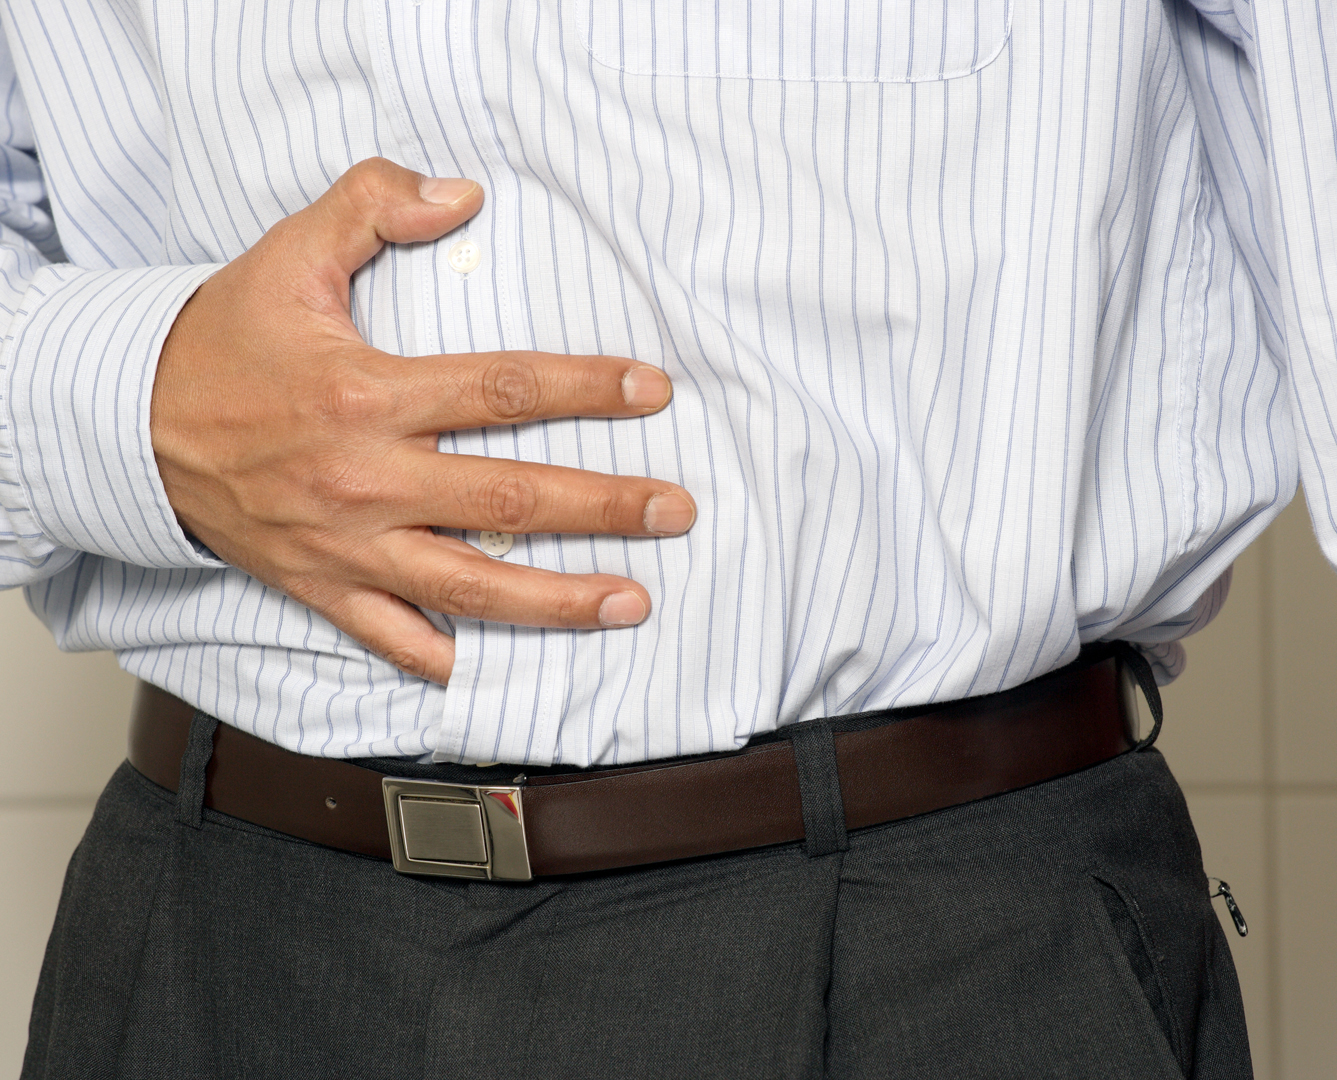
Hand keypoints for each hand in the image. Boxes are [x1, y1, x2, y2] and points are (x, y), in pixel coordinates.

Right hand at [151, 157, 693, 684]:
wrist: (129, 426)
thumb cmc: (222, 342)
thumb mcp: (288, 255)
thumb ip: (371, 205)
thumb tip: (460, 194)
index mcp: (367, 396)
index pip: (501, 391)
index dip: (586, 389)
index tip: (651, 391)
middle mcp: (366, 480)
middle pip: (511, 500)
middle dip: (605, 506)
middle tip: (677, 509)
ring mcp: (347, 546)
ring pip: (474, 586)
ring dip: (560, 601)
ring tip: (633, 603)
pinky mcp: (322, 588)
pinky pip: (396, 639)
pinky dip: (449, 656)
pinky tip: (508, 663)